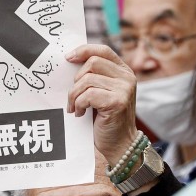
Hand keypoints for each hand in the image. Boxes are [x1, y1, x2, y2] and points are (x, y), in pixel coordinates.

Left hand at [66, 44, 137, 165]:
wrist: (119, 145)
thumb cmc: (105, 119)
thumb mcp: (101, 92)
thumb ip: (94, 77)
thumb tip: (70, 61)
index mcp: (123, 71)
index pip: (103, 50)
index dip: (84, 50)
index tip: (68, 58)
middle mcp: (127, 77)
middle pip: (92, 63)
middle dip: (76, 80)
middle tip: (74, 96)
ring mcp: (124, 89)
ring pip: (87, 80)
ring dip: (75, 95)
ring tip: (75, 107)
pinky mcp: (118, 102)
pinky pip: (88, 95)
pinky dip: (79, 104)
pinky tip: (80, 113)